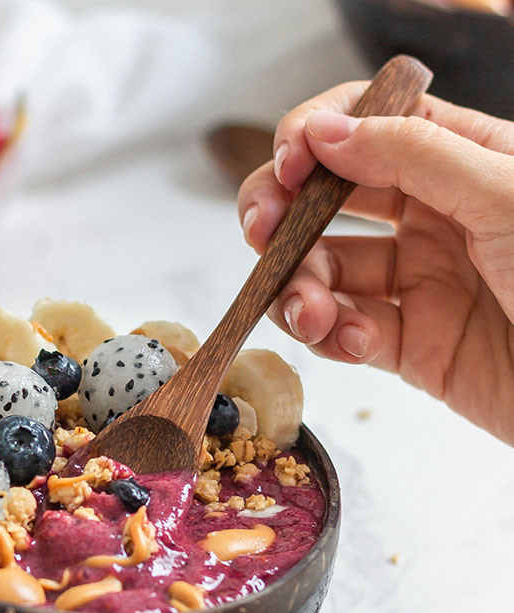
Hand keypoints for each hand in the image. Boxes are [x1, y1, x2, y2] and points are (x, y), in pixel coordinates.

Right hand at [238, 85, 513, 445]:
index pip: (370, 127)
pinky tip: (350, 339)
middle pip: (326, 203)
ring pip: (322, 275)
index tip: (288, 162)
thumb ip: (412, 154)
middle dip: (282, 215)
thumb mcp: (504, 192)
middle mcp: (431, 219)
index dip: (316, 137)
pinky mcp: (405, 347)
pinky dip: (331, 336)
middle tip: (262, 232)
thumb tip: (325, 129)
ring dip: (298, 289)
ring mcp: (414, 284)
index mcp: (461, 163)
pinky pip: (343, 333)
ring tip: (309, 310)